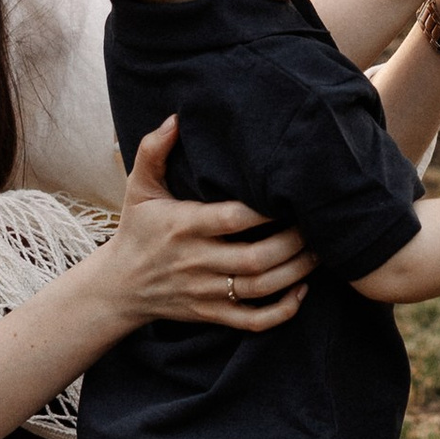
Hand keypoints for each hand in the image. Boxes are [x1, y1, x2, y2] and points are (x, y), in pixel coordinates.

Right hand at [106, 119, 310, 334]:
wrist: (119, 286)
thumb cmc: (138, 229)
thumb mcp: (138, 187)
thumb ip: (154, 150)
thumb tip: (178, 117)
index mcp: (183, 226)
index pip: (231, 219)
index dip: (265, 209)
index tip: (290, 193)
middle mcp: (196, 261)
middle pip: (254, 258)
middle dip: (293, 243)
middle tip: (318, 223)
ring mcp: (205, 291)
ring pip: (259, 288)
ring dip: (296, 272)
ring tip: (320, 252)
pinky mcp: (212, 314)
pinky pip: (252, 321)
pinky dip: (282, 311)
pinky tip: (301, 291)